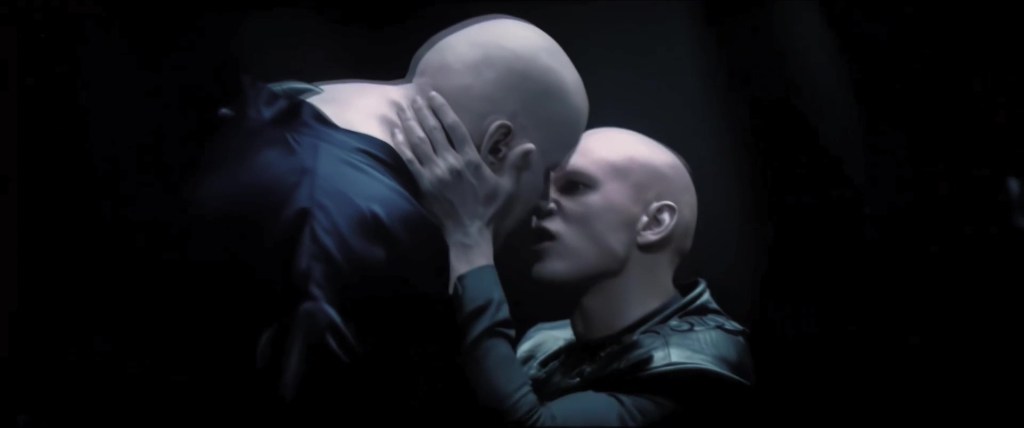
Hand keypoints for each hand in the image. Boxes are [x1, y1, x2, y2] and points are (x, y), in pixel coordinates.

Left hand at [392, 92, 511, 278]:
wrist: (469, 234)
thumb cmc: (489, 210)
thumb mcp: (507, 187)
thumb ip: (515, 164)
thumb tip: (531, 146)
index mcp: (470, 159)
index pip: (454, 127)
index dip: (443, 109)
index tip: (433, 95)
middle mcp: (451, 162)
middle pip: (433, 130)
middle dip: (423, 111)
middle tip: (414, 97)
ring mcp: (435, 172)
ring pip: (419, 142)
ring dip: (410, 123)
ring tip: (402, 109)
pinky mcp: (423, 184)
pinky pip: (409, 160)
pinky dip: (401, 144)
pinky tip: (395, 132)